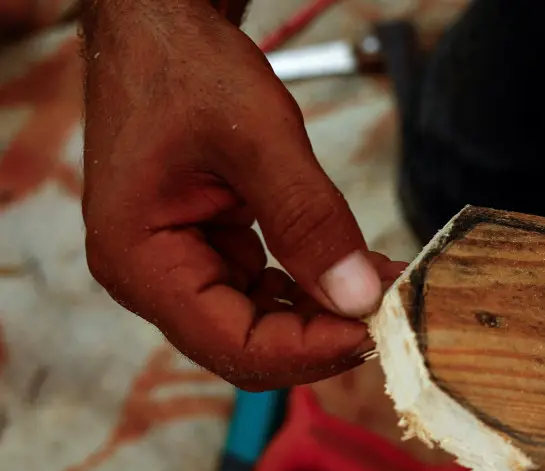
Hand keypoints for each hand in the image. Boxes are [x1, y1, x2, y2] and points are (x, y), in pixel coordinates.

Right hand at [81, 1, 399, 389]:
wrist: (159, 27)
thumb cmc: (186, 67)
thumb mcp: (258, 138)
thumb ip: (310, 219)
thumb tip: (360, 297)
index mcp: (140, 262)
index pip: (233, 346)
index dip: (310, 350)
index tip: (376, 327)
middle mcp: (151, 279)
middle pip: (247, 347)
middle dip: (322, 336)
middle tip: (391, 309)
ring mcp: (179, 269)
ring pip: (262, 327)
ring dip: (324, 314)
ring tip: (384, 284)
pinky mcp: (208, 253)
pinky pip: (266, 293)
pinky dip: (313, 286)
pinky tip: (356, 269)